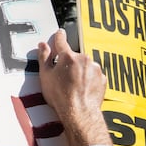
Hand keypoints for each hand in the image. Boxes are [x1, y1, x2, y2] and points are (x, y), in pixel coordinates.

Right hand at [37, 29, 110, 145]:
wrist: (79, 112)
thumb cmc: (60, 96)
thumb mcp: (45, 76)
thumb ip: (44, 58)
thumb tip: (43, 45)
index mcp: (68, 56)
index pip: (61, 41)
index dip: (59, 37)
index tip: (59, 33)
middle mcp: (83, 58)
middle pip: (73, 56)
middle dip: (68, 63)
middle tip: (61, 76)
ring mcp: (95, 68)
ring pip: (84, 65)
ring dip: (78, 71)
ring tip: (71, 86)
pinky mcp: (102, 78)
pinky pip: (93, 75)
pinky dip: (88, 79)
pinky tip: (81, 89)